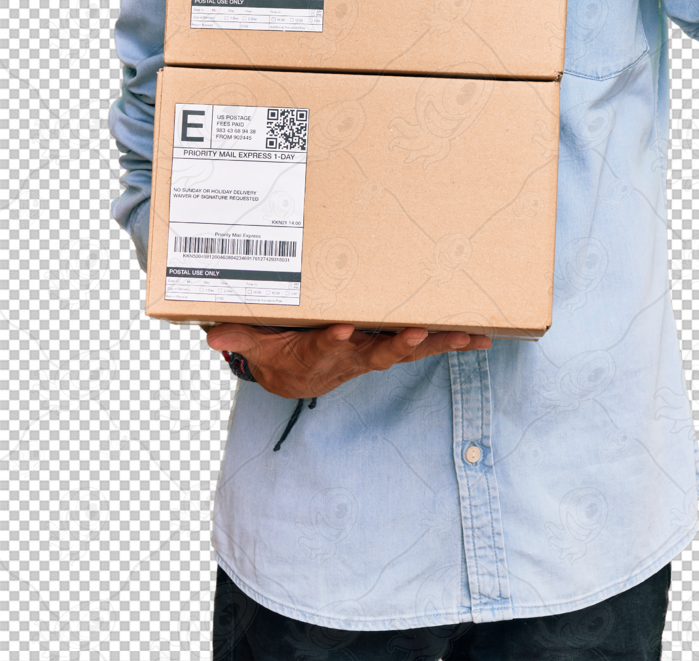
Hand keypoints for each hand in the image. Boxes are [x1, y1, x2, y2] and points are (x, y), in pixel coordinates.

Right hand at [204, 322, 491, 398]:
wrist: (295, 376)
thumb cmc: (279, 348)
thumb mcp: (256, 343)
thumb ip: (238, 336)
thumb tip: (209, 334)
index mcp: (318, 351)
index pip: (325, 346)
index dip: (334, 340)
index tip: (341, 329)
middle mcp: (352, 355)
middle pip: (377, 352)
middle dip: (397, 344)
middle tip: (415, 333)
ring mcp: (375, 353)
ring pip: (408, 350)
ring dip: (437, 344)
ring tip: (467, 336)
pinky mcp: (392, 347)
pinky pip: (425, 345)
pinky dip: (452, 342)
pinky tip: (482, 338)